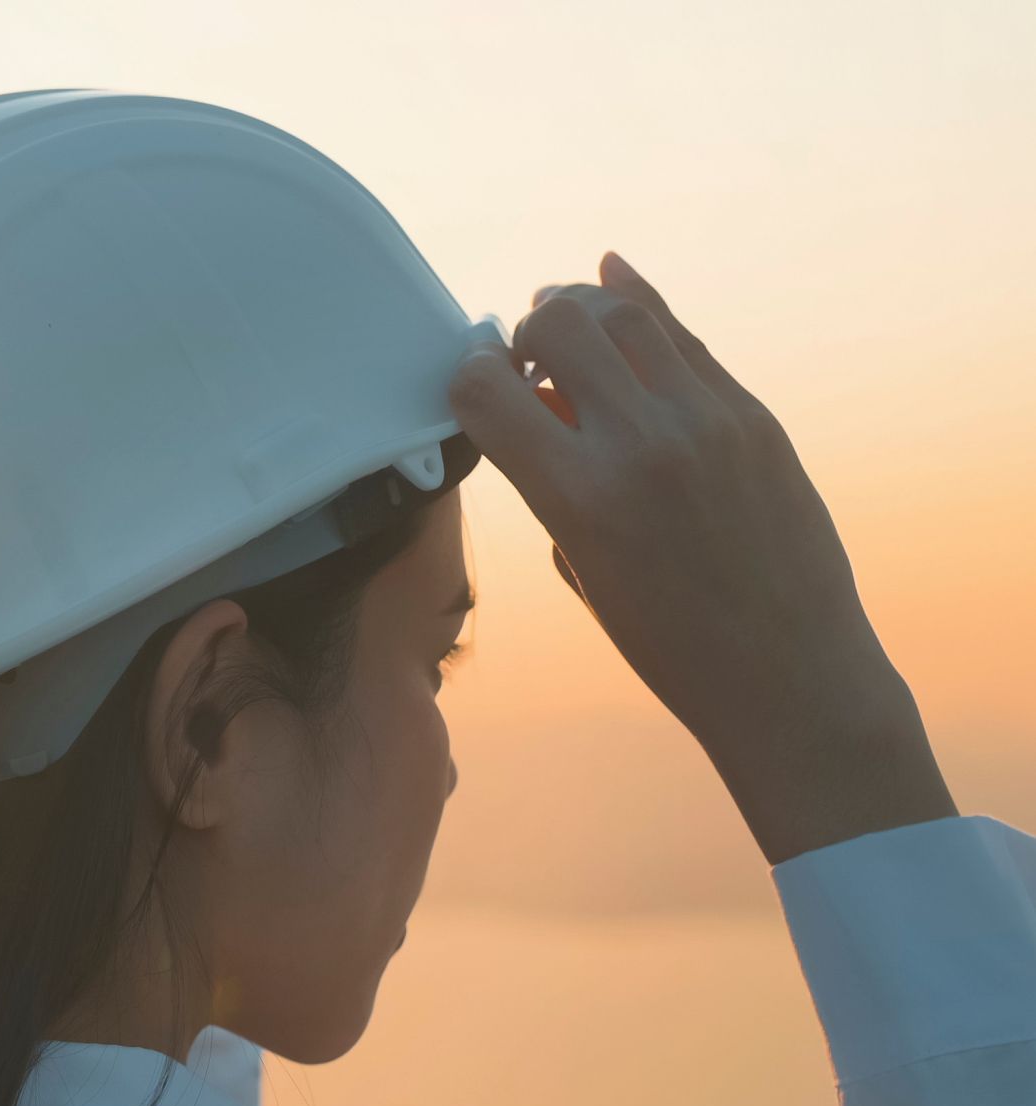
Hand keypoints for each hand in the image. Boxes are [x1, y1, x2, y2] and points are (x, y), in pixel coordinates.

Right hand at [449, 252, 954, 861]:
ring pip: (627, 313)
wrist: (786, 672)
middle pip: (560, 325)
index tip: (477, 384)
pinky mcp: (752, 415)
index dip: (469, 377)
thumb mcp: (581, 565)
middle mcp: (642, 444)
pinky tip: (618, 284)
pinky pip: (686, 337)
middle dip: (528, 330)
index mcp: (580, 498)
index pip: (488, 393)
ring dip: (584, 307)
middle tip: (527, 355)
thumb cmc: (669, 642)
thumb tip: (539, 403)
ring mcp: (706, 421)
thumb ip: (552, 481)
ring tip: (571, 324)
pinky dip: (644, 305)